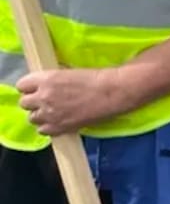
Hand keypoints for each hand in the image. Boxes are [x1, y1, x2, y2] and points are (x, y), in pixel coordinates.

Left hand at [17, 68, 134, 135]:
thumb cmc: (95, 79)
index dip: (30, 87)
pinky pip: (42, 131)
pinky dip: (48, 127)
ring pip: (32, 118)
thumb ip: (52, 80)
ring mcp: (49, 114)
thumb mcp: (68, 73)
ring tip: (53, 112)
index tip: (37, 88)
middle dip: (34, 102)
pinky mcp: (58, 128)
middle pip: (24, 103)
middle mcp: (43, 96)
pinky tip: (59, 121)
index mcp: (46, 79)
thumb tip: (44, 84)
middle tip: (46, 101)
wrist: (112, 92)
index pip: (22, 85)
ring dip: (41, 115)